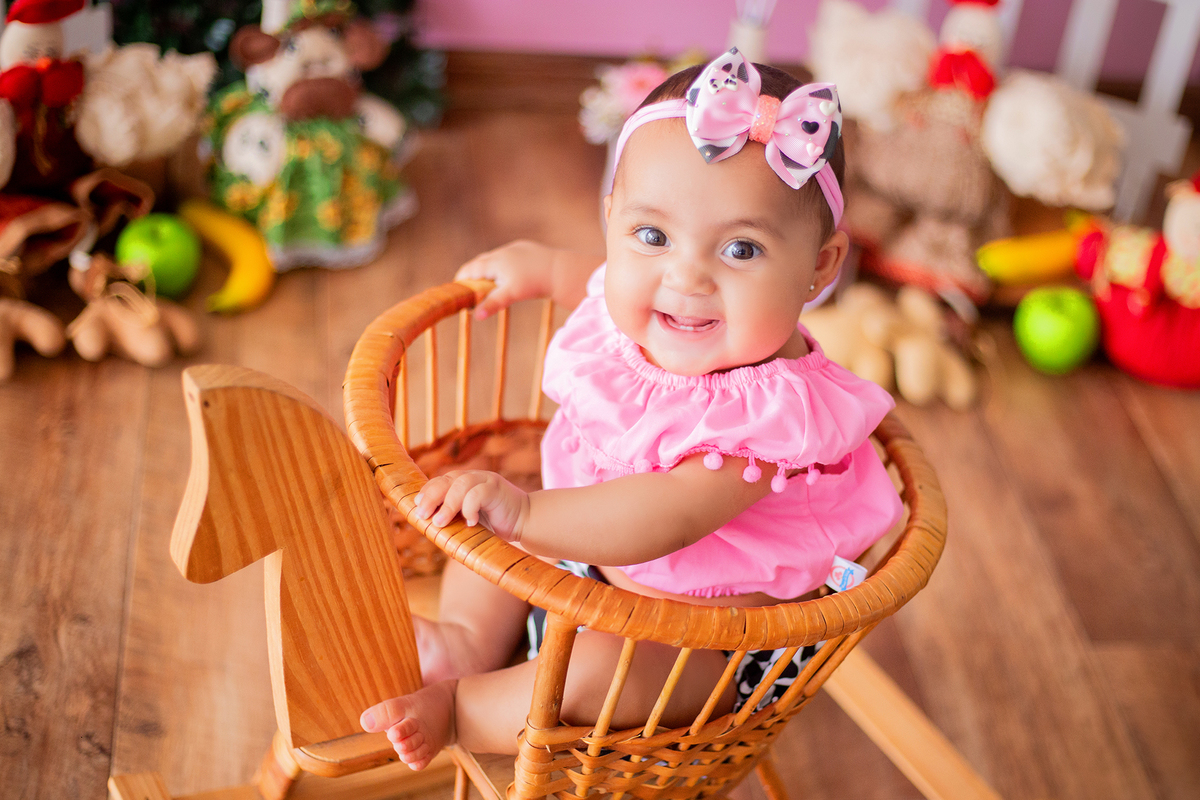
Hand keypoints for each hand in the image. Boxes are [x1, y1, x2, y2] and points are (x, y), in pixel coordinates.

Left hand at [414, 469, 528, 541]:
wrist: (524, 522)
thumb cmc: (494, 525)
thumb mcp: (468, 520)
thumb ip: (453, 519)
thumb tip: (428, 528)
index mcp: (462, 483)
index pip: (440, 482)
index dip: (427, 492)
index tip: (416, 507)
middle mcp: (473, 477)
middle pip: (446, 479)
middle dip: (432, 496)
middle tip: (423, 515)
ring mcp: (486, 480)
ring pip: (460, 484)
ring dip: (448, 504)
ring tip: (440, 522)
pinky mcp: (497, 488)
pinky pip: (478, 493)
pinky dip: (470, 508)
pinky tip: (470, 522)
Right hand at [454, 240, 557, 318]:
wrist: (560, 271)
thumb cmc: (534, 283)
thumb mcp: (511, 295)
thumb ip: (492, 303)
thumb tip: (476, 316)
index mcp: (494, 262)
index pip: (470, 269)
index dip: (462, 279)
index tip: (458, 289)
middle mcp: (502, 252)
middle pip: (481, 262)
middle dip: (474, 274)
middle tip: (470, 287)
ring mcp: (514, 248)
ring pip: (495, 258)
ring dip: (489, 268)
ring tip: (488, 281)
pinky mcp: (526, 248)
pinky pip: (509, 255)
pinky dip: (504, 264)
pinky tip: (510, 272)